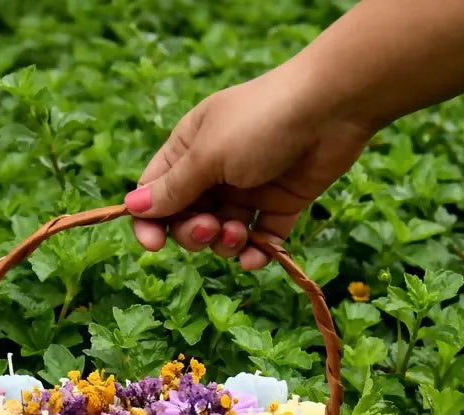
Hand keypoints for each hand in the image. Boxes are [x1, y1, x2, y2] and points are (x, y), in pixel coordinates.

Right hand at [125, 63, 372, 268]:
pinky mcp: (280, 205)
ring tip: (238, 234)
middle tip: (211, 228)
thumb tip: (132, 208)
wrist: (331, 108)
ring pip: (222, 234)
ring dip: (225, 243)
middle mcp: (215, 170)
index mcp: (189, 148)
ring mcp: (248, 189)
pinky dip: (256, 253)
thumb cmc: (261, 122)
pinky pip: (260, 239)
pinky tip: (256, 257)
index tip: (153, 245)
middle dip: (193, 233)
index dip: (150, 221)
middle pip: (188, 219)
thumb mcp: (209, 155)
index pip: (156, 192)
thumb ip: (174, 188)